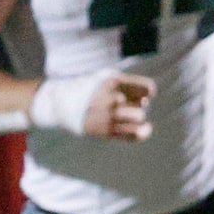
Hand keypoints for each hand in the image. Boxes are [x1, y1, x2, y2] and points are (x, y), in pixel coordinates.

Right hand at [29, 70, 154, 139]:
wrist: (64, 104)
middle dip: (141, 105)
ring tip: (133, 116)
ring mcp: (109, 116)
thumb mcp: (105, 79)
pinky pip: (134, 135)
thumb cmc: (90, 89)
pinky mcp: (107, 131)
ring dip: (138, 118)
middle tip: (134, 105)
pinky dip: (143, 132)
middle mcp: (111, 99)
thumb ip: (127, 85)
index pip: (147, 88)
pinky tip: (145, 128)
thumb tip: (147, 100)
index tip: (145, 93)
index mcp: (112, 82)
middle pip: (143, 105)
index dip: (149, 90)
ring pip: (139, 119)